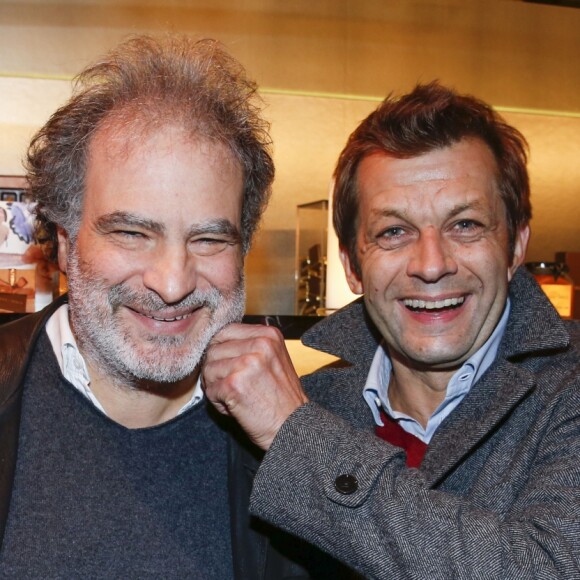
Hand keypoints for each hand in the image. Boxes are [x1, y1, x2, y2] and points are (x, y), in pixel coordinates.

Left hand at [203, 323, 308, 449]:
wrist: (293, 427)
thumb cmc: (281, 398)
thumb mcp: (273, 359)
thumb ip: (249, 345)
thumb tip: (215, 342)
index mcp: (268, 334)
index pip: (225, 331)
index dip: (219, 349)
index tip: (225, 364)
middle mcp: (259, 344)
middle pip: (214, 349)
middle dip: (216, 369)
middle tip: (230, 385)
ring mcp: (247, 363)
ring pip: (209, 369)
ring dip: (215, 386)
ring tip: (234, 396)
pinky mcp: (234, 384)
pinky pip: (210, 390)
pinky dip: (217, 402)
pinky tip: (234, 406)